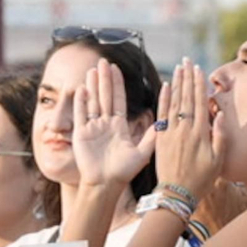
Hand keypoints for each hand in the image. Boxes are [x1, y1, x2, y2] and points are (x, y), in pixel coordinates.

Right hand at [71, 59, 162, 188]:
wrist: (105, 185)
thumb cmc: (123, 173)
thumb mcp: (142, 153)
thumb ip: (152, 136)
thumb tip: (166, 120)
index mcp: (119, 127)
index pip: (118, 100)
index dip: (117, 84)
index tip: (116, 68)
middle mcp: (105, 125)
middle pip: (104, 96)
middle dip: (104, 79)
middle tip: (103, 61)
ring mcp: (91, 129)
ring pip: (92, 102)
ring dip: (92, 85)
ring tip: (92, 69)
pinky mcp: (80, 135)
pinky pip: (80, 114)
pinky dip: (80, 102)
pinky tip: (82, 88)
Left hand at [154, 59, 223, 202]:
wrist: (176, 194)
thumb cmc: (201, 180)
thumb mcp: (217, 161)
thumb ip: (220, 136)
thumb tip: (220, 114)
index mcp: (200, 133)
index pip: (199, 102)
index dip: (199, 84)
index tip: (199, 69)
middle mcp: (185, 129)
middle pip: (186, 98)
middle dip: (187, 78)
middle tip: (187, 60)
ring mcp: (171, 133)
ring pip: (174, 102)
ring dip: (176, 83)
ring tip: (178, 68)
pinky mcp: (160, 139)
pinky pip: (161, 114)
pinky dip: (163, 99)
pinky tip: (165, 87)